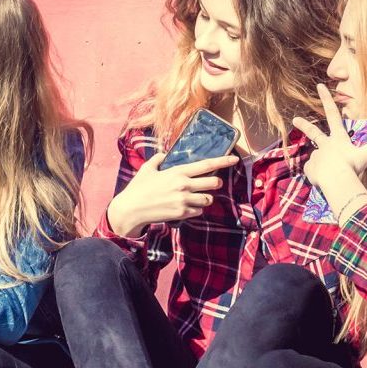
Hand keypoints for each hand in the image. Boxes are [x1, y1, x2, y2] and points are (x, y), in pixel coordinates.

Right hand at [106, 151, 237, 236]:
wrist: (132, 209)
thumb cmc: (138, 188)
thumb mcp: (147, 168)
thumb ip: (158, 159)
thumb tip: (164, 154)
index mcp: (178, 172)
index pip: (206, 165)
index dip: (223, 161)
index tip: (235, 159)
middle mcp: (184, 185)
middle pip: (213, 182)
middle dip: (215, 182)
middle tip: (211, 183)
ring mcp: (184, 200)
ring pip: (208, 199)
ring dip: (205, 197)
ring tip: (195, 196)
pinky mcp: (182, 213)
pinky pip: (198, 210)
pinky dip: (196, 208)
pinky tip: (185, 206)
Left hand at [293, 85, 366, 202]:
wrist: (337, 180)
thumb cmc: (354, 165)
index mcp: (339, 138)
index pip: (333, 114)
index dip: (327, 99)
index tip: (319, 86)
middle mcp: (325, 145)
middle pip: (314, 132)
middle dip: (304, 125)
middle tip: (295, 119)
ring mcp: (316, 156)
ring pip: (321, 160)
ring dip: (326, 167)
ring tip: (334, 176)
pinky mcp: (309, 169)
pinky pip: (315, 173)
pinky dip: (320, 177)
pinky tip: (326, 181)